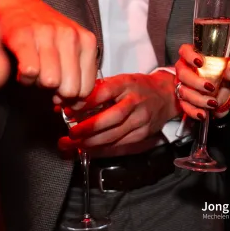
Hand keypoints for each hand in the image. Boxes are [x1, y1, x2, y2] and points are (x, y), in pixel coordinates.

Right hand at [0, 0, 96, 101]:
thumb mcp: (72, 47)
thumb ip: (78, 74)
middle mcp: (70, 36)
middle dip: (57, 93)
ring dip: (39, 84)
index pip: (87, 87)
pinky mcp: (23, 36)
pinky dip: (25, 78)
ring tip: (36, 72)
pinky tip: (25, 68)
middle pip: (69, 88)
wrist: (19, 4)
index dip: (73, 98)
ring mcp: (47, 35)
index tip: (62, 93)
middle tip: (48, 82)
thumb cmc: (46, 31)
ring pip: (50, 82)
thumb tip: (74, 105)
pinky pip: (30, 72)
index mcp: (86, 40)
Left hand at [56, 71, 178, 156]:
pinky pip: (120, 145)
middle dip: (89, 128)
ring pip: (115, 135)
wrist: (165, 95)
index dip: (85, 103)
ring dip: (92, 142)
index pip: (104, 92)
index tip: (68, 110)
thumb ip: (94, 92)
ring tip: (74, 145)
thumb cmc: (137, 87)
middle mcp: (135, 102)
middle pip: (112, 117)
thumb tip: (65, 103)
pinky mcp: (143, 134)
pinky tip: (90, 150)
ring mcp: (141, 119)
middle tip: (71, 134)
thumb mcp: (118, 81)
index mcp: (126, 84)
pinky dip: (103, 149)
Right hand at [174, 43, 229, 119]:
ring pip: (183, 91)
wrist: (226, 99)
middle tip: (210, 87)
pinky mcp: (184, 101)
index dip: (189, 55)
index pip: (185, 50)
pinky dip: (194, 111)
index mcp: (195, 58)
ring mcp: (183, 86)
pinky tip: (203, 113)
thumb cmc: (225, 80)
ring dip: (198, 98)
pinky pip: (185, 106)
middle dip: (195, 81)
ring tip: (213, 103)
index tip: (200, 62)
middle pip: (182, 73)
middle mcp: (186, 70)